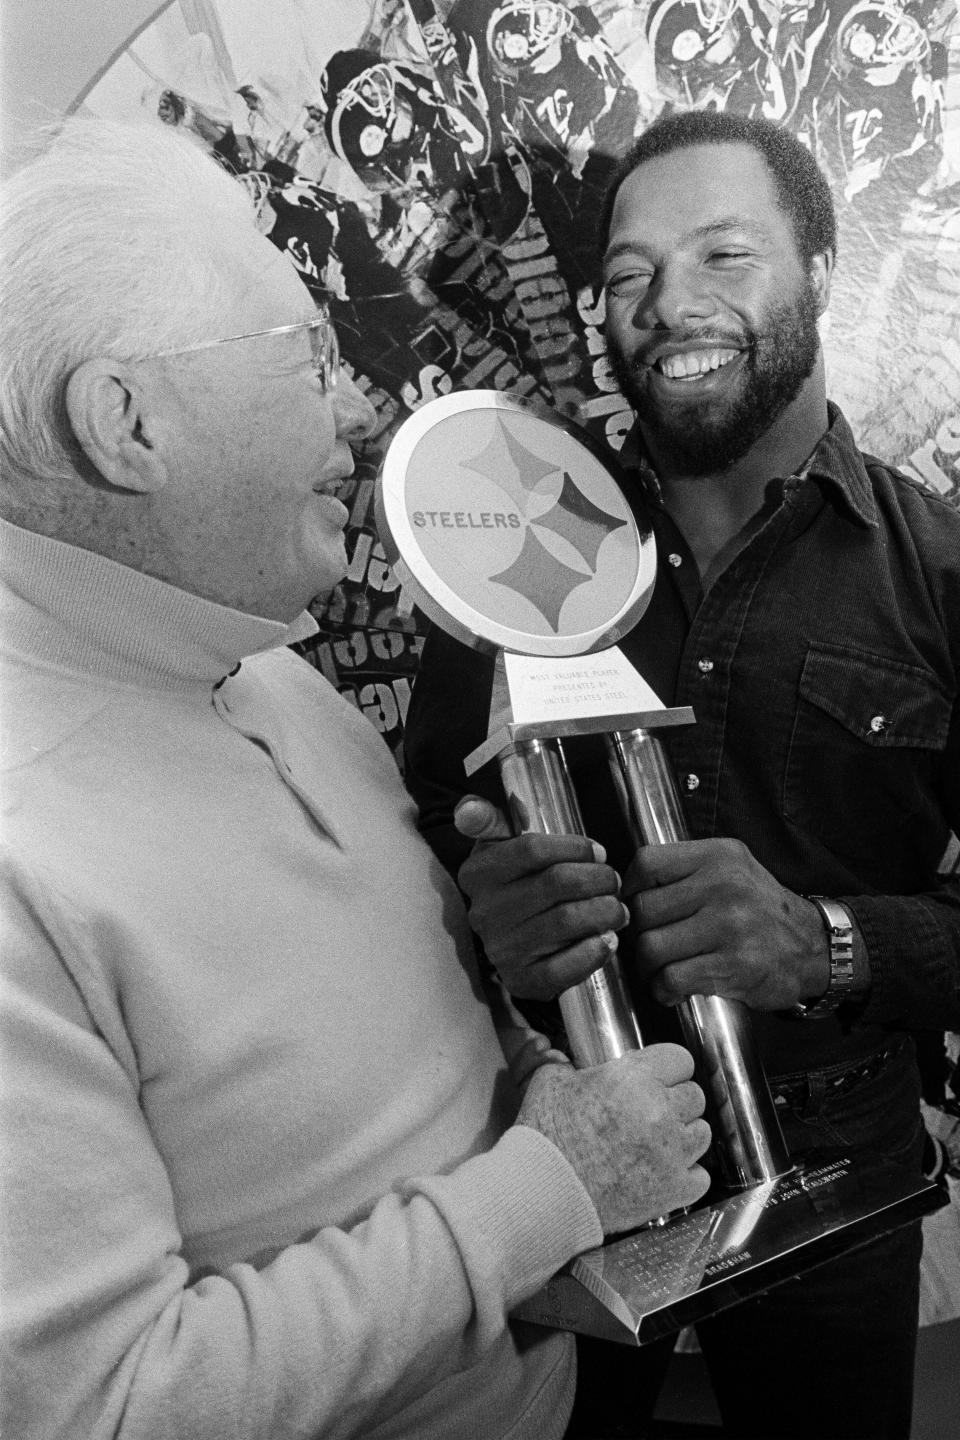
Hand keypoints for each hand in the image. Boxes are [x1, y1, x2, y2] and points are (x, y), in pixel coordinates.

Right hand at [454, 796, 630, 1000]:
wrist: (510, 943)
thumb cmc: (516, 885)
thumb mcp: (499, 848)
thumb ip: (494, 821)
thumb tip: (482, 806)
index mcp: (478, 873)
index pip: (532, 848)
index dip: (575, 847)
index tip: (599, 851)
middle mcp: (484, 912)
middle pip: (557, 883)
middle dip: (598, 878)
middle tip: (614, 881)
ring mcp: (502, 949)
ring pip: (567, 921)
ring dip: (605, 911)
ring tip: (618, 908)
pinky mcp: (522, 980)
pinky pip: (564, 968)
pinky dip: (594, 952)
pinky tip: (607, 939)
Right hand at [518, 1042, 710, 1232]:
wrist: (544, 1191)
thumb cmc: (546, 1137)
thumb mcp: (552, 1081)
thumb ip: (573, 1066)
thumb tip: (575, 1064)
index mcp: (633, 1078)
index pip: (680, 1059)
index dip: (669, 1067)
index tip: (661, 1076)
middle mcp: (660, 1111)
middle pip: (695, 1095)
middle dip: (676, 1101)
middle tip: (654, 1111)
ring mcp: (671, 1153)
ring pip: (702, 1133)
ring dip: (685, 1135)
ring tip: (660, 1142)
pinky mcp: (674, 1189)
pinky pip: (701, 1176)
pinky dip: (686, 1175)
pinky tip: (664, 1172)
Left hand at [623, 838, 827, 1009]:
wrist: (814, 948)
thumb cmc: (761, 911)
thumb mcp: (731, 869)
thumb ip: (686, 871)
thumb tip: (625, 892)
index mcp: (718, 856)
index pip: (647, 863)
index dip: (629, 890)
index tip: (633, 908)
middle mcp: (724, 885)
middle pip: (643, 910)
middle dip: (637, 935)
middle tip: (646, 948)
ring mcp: (730, 925)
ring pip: (651, 947)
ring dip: (647, 968)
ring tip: (658, 970)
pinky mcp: (734, 965)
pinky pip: (672, 978)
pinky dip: (663, 990)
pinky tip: (673, 989)